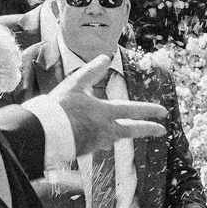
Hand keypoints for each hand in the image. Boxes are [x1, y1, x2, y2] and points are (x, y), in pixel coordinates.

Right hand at [52, 53, 167, 149]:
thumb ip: (91, 71)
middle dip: (148, 129)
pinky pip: (99, 143)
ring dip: (119, 132)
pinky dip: (101, 137)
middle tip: (162, 130)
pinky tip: (94, 134)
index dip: (149, 111)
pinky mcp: (88, 150)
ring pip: (115, 137)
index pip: (132, 110)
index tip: (164, 112)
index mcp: (104, 112)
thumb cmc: (58, 107)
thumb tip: (105, 57)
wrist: (43, 133)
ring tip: (120, 127)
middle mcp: (106, 130)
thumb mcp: (75, 84)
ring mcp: (98, 142)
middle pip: (132, 130)